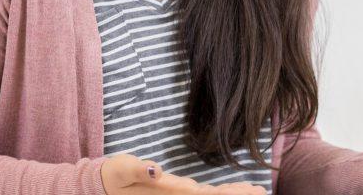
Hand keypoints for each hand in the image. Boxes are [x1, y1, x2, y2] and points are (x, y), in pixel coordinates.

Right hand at [101, 154, 265, 193]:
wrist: (100, 186)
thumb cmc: (111, 177)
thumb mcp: (122, 170)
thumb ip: (139, 170)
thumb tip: (157, 171)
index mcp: (171, 193)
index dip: (229, 193)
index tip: (253, 191)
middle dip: (237, 194)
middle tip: (262, 191)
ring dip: (232, 193)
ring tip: (256, 190)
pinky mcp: (174, 192)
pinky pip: (203, 194)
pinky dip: (221, 192)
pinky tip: (229, 189)